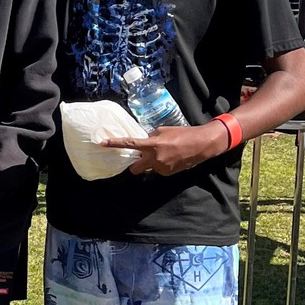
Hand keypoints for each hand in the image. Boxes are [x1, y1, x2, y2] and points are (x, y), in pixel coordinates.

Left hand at [105, 123, 228, 176]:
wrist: (201, 145)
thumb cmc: (182, 134)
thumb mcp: (163, 131)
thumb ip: (151, 137)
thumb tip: (143, 141)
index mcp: (151, 144)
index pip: (129, 144)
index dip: (114, 143)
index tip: (102, 143)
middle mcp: (154, 158)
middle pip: (135, 169)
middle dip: (135, 166)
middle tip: (139, 159)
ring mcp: (161, 168)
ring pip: (149, 168)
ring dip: (151, 163)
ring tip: (165, 154)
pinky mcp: (168, 174)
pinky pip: (159, 170)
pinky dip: (161, 165)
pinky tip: (171, 159)